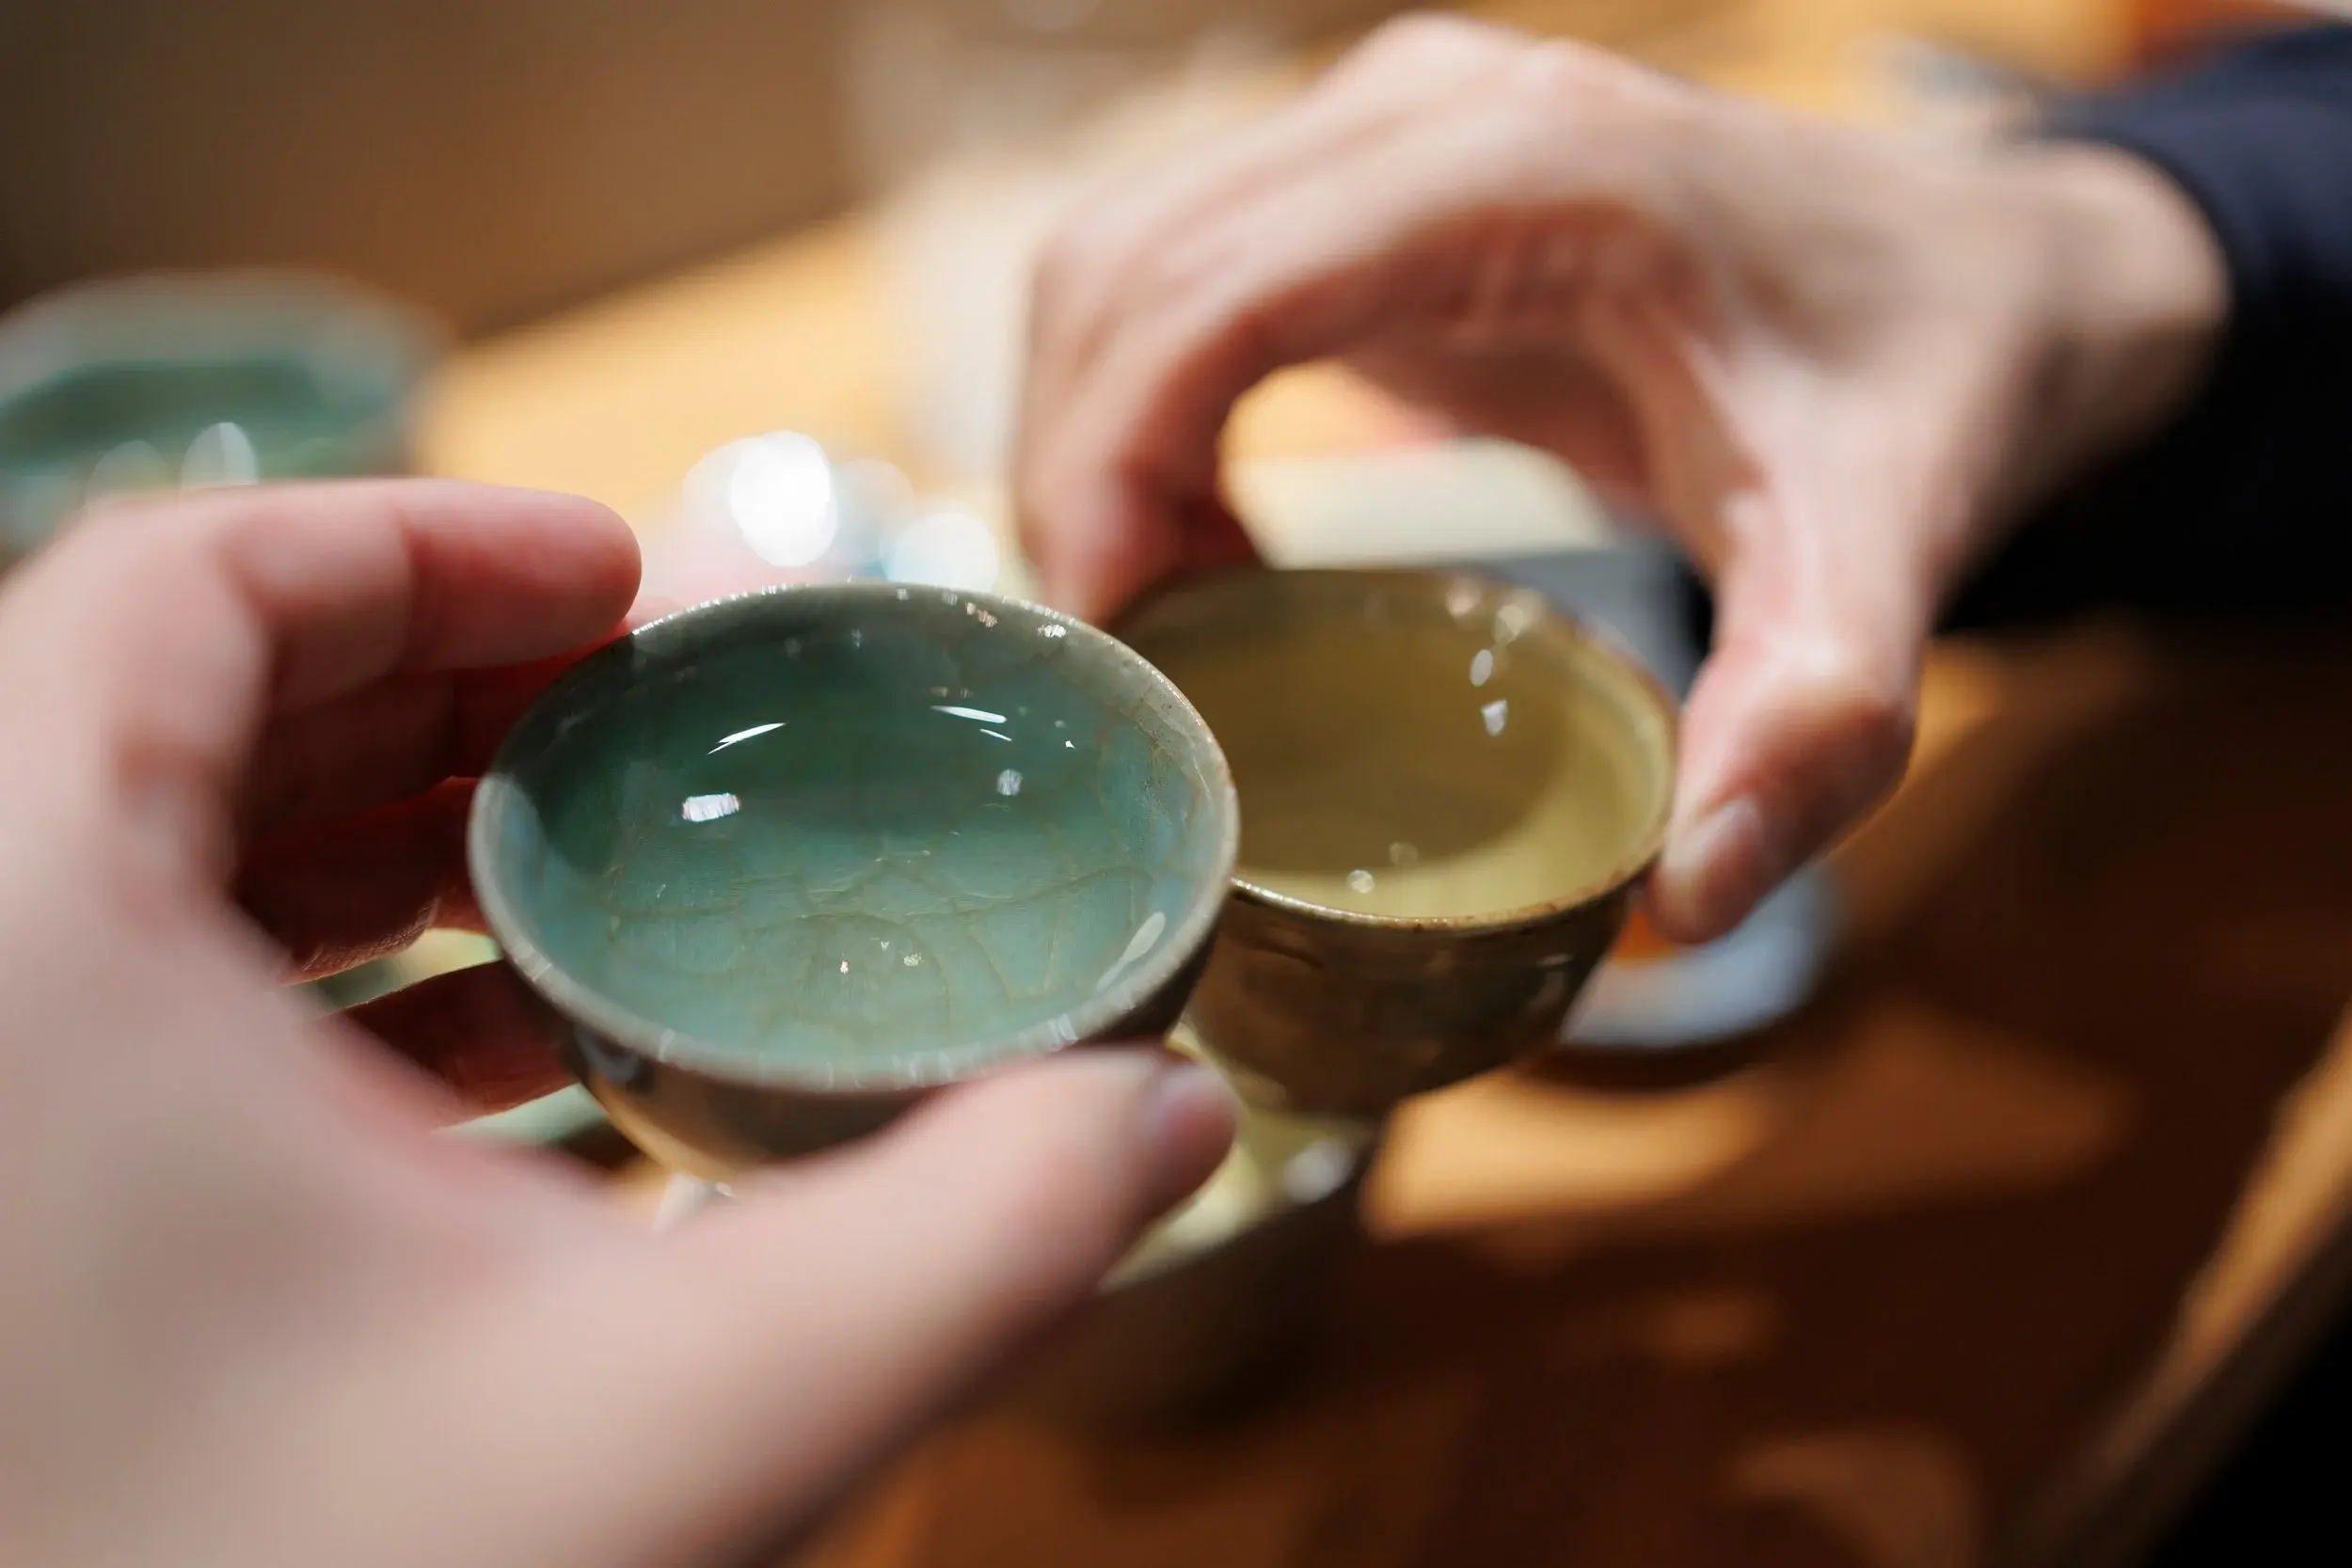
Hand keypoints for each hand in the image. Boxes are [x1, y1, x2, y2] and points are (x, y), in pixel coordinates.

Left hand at [0, 481, 1232, 1567]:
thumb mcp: (701, 1422)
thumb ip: (974, 1242)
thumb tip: (1173, 1112)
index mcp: (32, 955)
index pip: (179, 586)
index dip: (421, 538)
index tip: (628, 585)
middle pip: (168, 694)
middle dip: (432, 674)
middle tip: (640, 714)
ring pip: (140, 843)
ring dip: (377, 818)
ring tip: (589, 866)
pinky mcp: (14, 1211)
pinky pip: (124, 997)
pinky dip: (312, 970)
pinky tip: (508, 1056)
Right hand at [1016, 14, 2224, 939]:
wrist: (1980, 275)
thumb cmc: (1926, 387)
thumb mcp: (1893, 555)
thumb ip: (1811, 721)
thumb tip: (1679, 900)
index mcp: (1525, 174)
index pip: (1210, 291)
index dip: (1107, 463)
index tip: (1117, 646)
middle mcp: (1425, 116)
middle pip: (1122, 270)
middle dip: (1075, 479)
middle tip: (1127, 678)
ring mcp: (1387, 134)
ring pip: (1121, 264)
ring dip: (1095, 449)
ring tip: (1175, 627)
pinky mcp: (1372, 187)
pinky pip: (1180, 283)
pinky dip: (1144, 419)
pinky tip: (1216, 553)